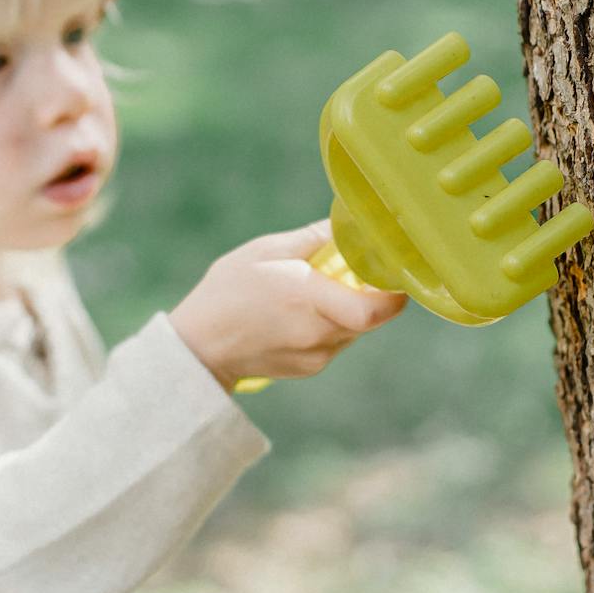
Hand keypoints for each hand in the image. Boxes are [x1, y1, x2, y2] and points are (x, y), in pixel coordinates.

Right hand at [168, 218, 406, 391]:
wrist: (198, 346)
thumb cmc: (228, 292)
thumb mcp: (267, 250)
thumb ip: (315, 238)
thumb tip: (349, 224)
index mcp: (310, 300)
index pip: (376, 309)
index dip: (395, 293)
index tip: (394, 272)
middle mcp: (320, 334)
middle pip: (371, 316)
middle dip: (368, 292)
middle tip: (353, 270)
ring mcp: (317, 356)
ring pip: (355, 329)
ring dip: (348, 308)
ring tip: (316, 290)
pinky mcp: (310, 368)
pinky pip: (336, 341)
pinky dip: (331, 324)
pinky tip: (301, 312)